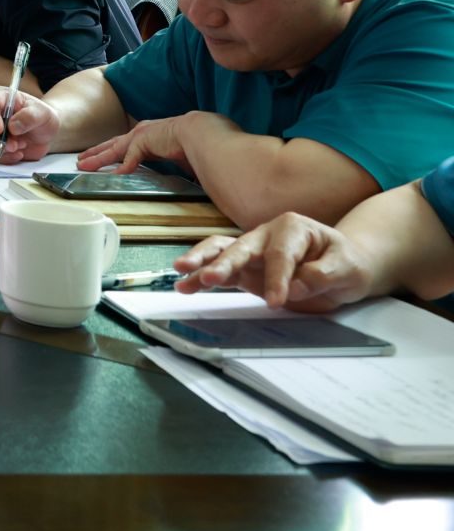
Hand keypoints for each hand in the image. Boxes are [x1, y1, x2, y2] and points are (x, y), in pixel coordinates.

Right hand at [0, 85, 60, 161]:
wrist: (46, 133)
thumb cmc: (43, 117)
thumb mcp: (43, 113)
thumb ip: (29, 117)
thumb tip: (13, 126)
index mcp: (1, 97)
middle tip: (14, 144)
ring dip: (3, 149)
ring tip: (21, 146)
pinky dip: (5, 158)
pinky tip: (18, 154)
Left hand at [78, 116, 191, 174]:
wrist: (203, 132)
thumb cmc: (197, 144)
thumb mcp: (179, 157)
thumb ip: (174, 167)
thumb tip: (181, 180)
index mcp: (150, 136)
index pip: (125, 145)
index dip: (111, 152)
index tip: (101, 158)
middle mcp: (142, 133)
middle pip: (112, 145)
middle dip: (96, 153)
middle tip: (81, 159)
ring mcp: (140, 135)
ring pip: (113, 150)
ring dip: (97, 159)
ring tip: (83, 166)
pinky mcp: (143, 141)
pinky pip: (128, 158)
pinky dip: (121, 168)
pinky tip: (113, 176)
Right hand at [173, 214, 372, 310]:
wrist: (343, 270)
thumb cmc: (346, 263)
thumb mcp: (348, 268)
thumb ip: (324, 274)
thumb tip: (296, 286)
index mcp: (293, 228)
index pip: (279, 254)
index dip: (277, 277)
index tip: (277, 302)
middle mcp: (266, 235)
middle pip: (241, 247)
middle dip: (224, 263)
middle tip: (211, 278)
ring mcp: (253, 253)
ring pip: (221, 252)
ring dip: (202, 263)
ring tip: (182, 274)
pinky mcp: (246, 271)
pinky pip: (221, 271)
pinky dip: (201, 276)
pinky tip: (184, 285)